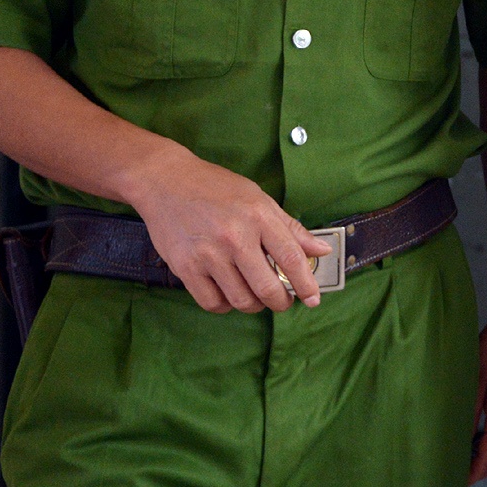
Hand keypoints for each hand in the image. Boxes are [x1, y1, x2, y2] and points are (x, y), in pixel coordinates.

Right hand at [120, 144, 330, 313]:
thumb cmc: (215, 188)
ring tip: (255, 296)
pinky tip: (228, 294)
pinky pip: (212, 302)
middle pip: (268, 288)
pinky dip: (225, 305)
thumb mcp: (258, 199)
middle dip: (281, 302)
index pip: (291, 259)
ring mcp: (208, 254)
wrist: (166, 180)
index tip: (313, 299)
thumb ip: (290, 228)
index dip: (306, 285)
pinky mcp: (185, 267)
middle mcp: (235, 237)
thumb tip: (321, 250)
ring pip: (241, 300)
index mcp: (259, 216)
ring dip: (253, 305)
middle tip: (282, 301)